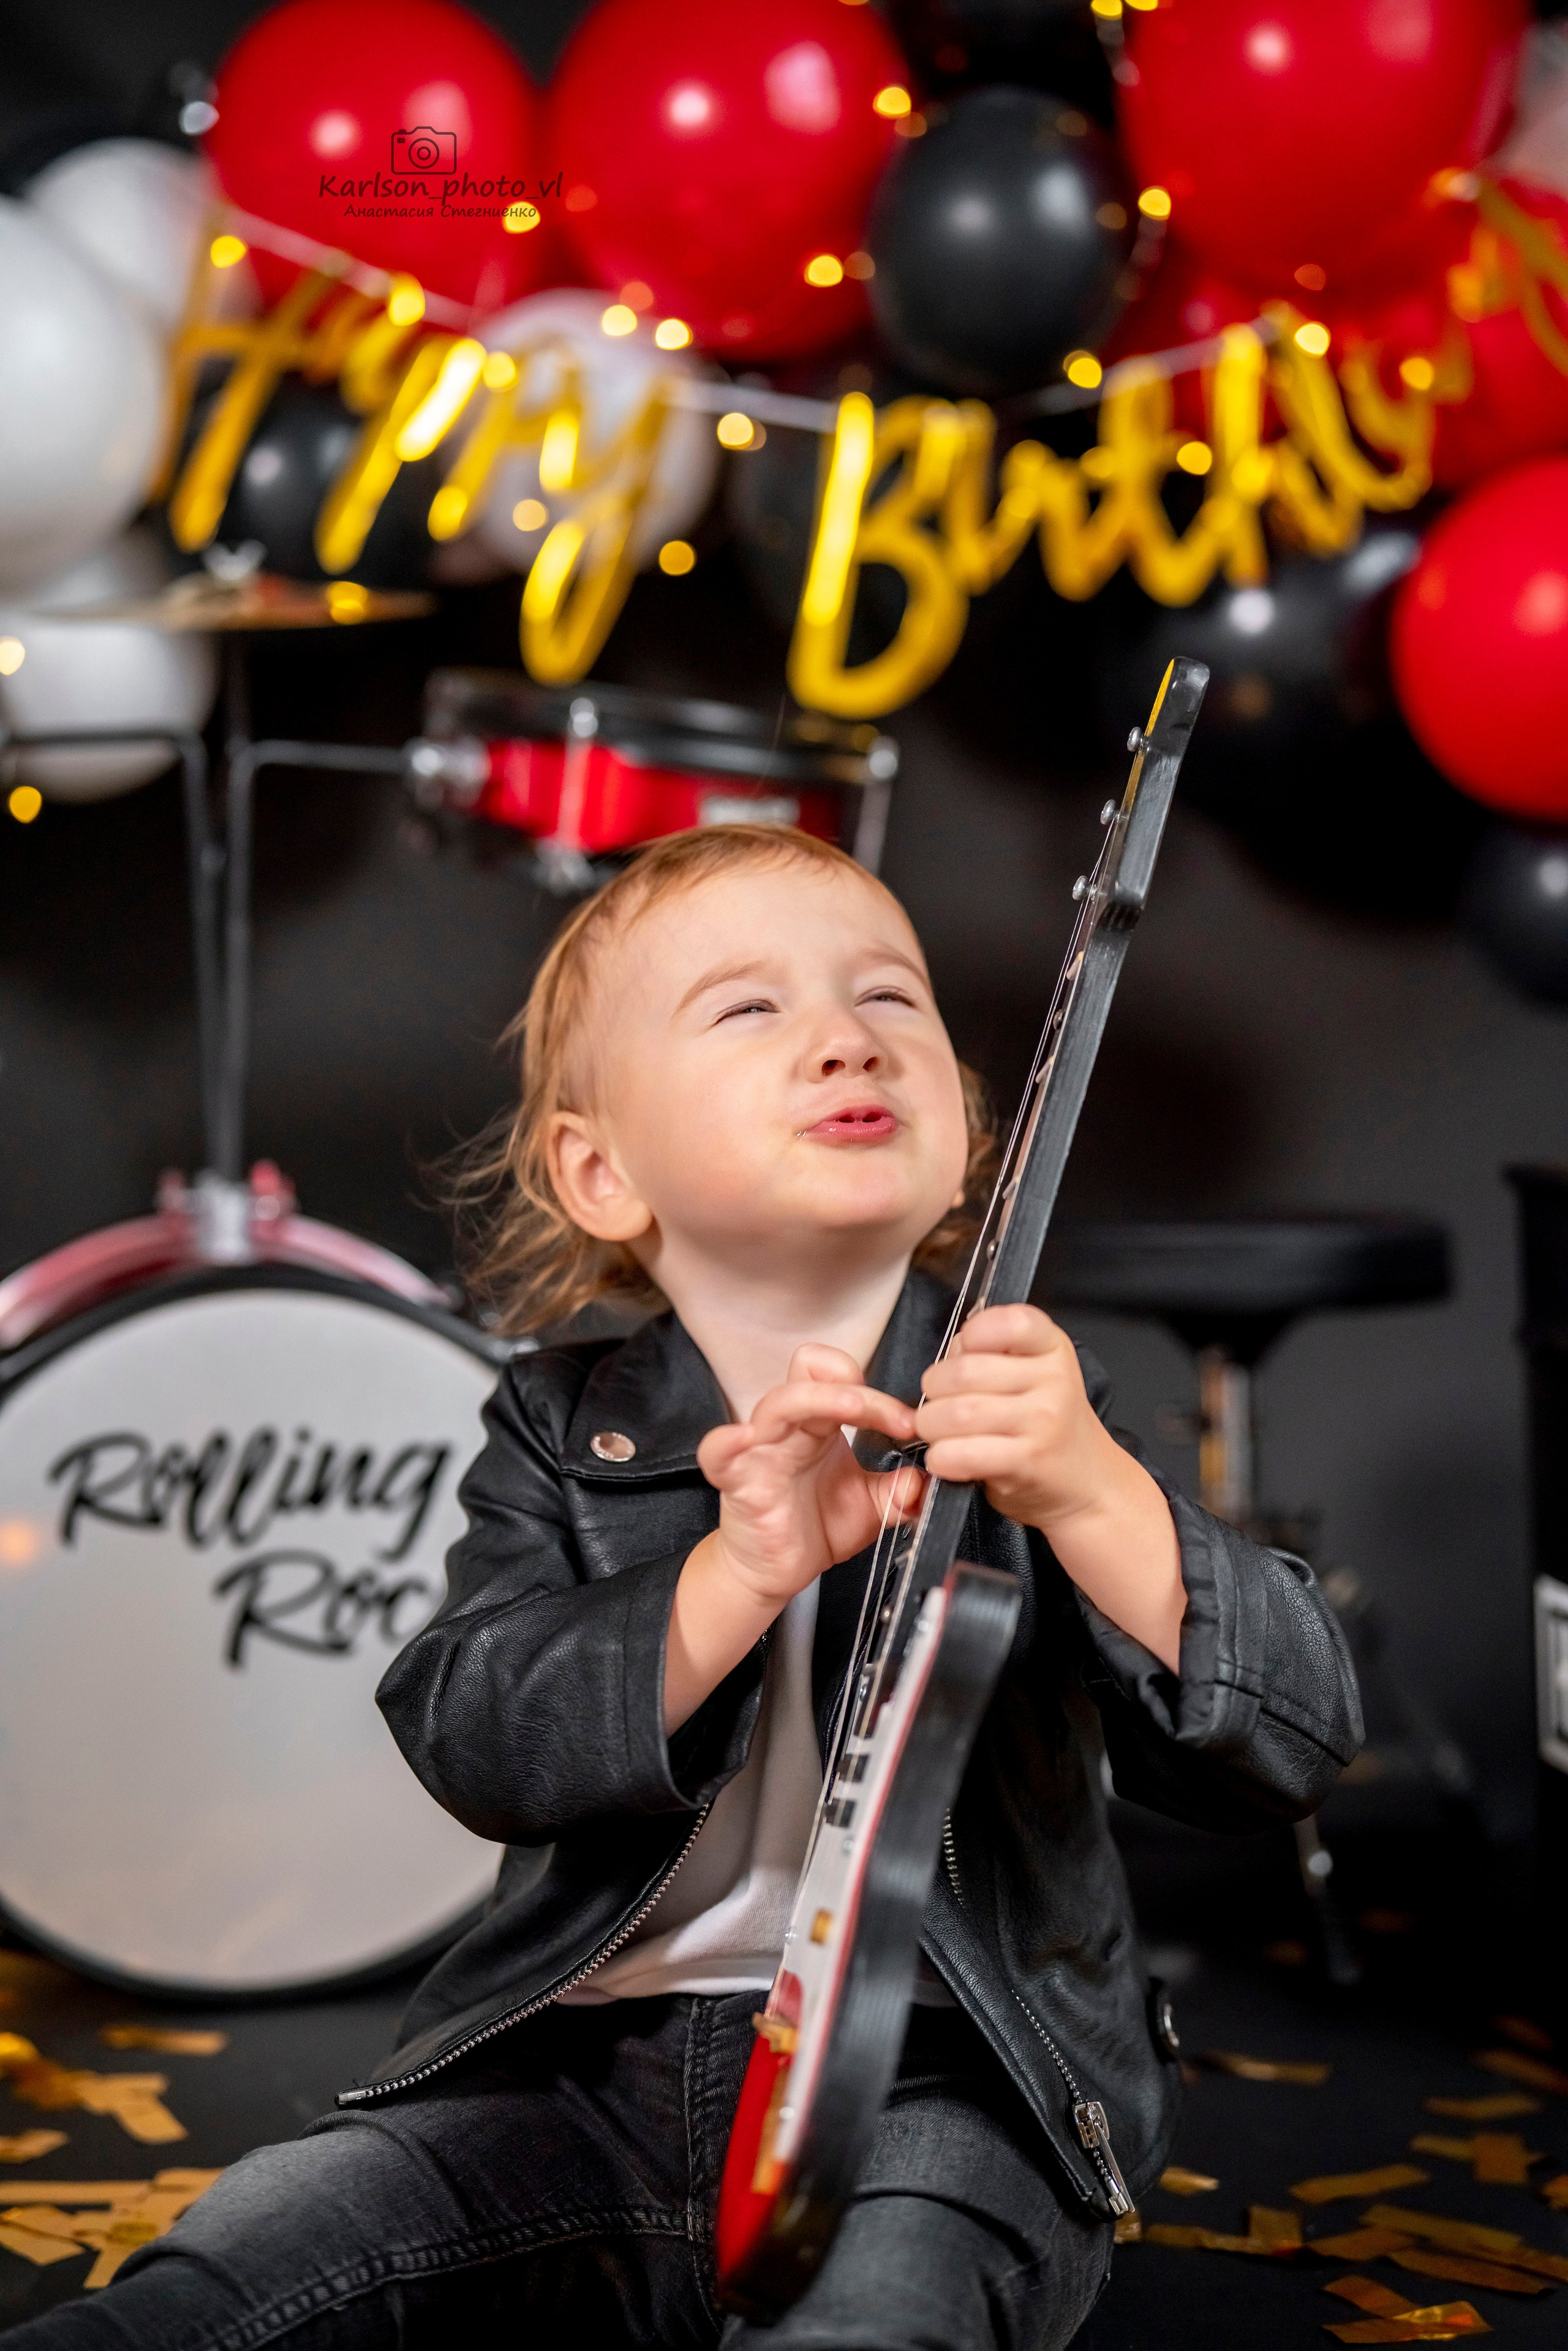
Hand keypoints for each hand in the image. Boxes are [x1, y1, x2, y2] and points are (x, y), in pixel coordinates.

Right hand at [696, 1344, 921, 1610]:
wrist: (775, 1570)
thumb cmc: (814, 1527)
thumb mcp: (871, 1508)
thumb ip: (900, 1492)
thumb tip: (922, 1481)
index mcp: (820, 1425)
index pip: (843, 1378)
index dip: (879, 1394)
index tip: (909, 1425)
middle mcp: (789, 1428)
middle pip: (812, 1377)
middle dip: (859, 1391)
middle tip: (898, 1421)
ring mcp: (760, 1450)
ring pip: (778, 1403)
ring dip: (818, 1399)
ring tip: (853, 1408)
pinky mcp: (736, 1480)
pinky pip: (718, 1451)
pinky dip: (727, 1441)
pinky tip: (744, 1438)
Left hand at [916, 1304, 1114, 1534]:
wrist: (1085, 1480)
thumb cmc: (1046, 1423)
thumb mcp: (1030, 1373)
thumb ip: (985, 1356)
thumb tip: (933, 1371)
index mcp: (1052, 1347)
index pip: (1008, 1322)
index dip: (972, 1334)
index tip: (963, 1352)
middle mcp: (1054, 1380)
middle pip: (965, 1371)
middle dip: (934, 1389)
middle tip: (937, 1401)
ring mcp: (1044, 1421)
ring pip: (959, 1413)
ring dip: (931, 1425)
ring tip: (937, 1431)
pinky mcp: (1028, 1460)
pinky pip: (964, 1453)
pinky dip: (941, 1457)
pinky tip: (944, 1458)